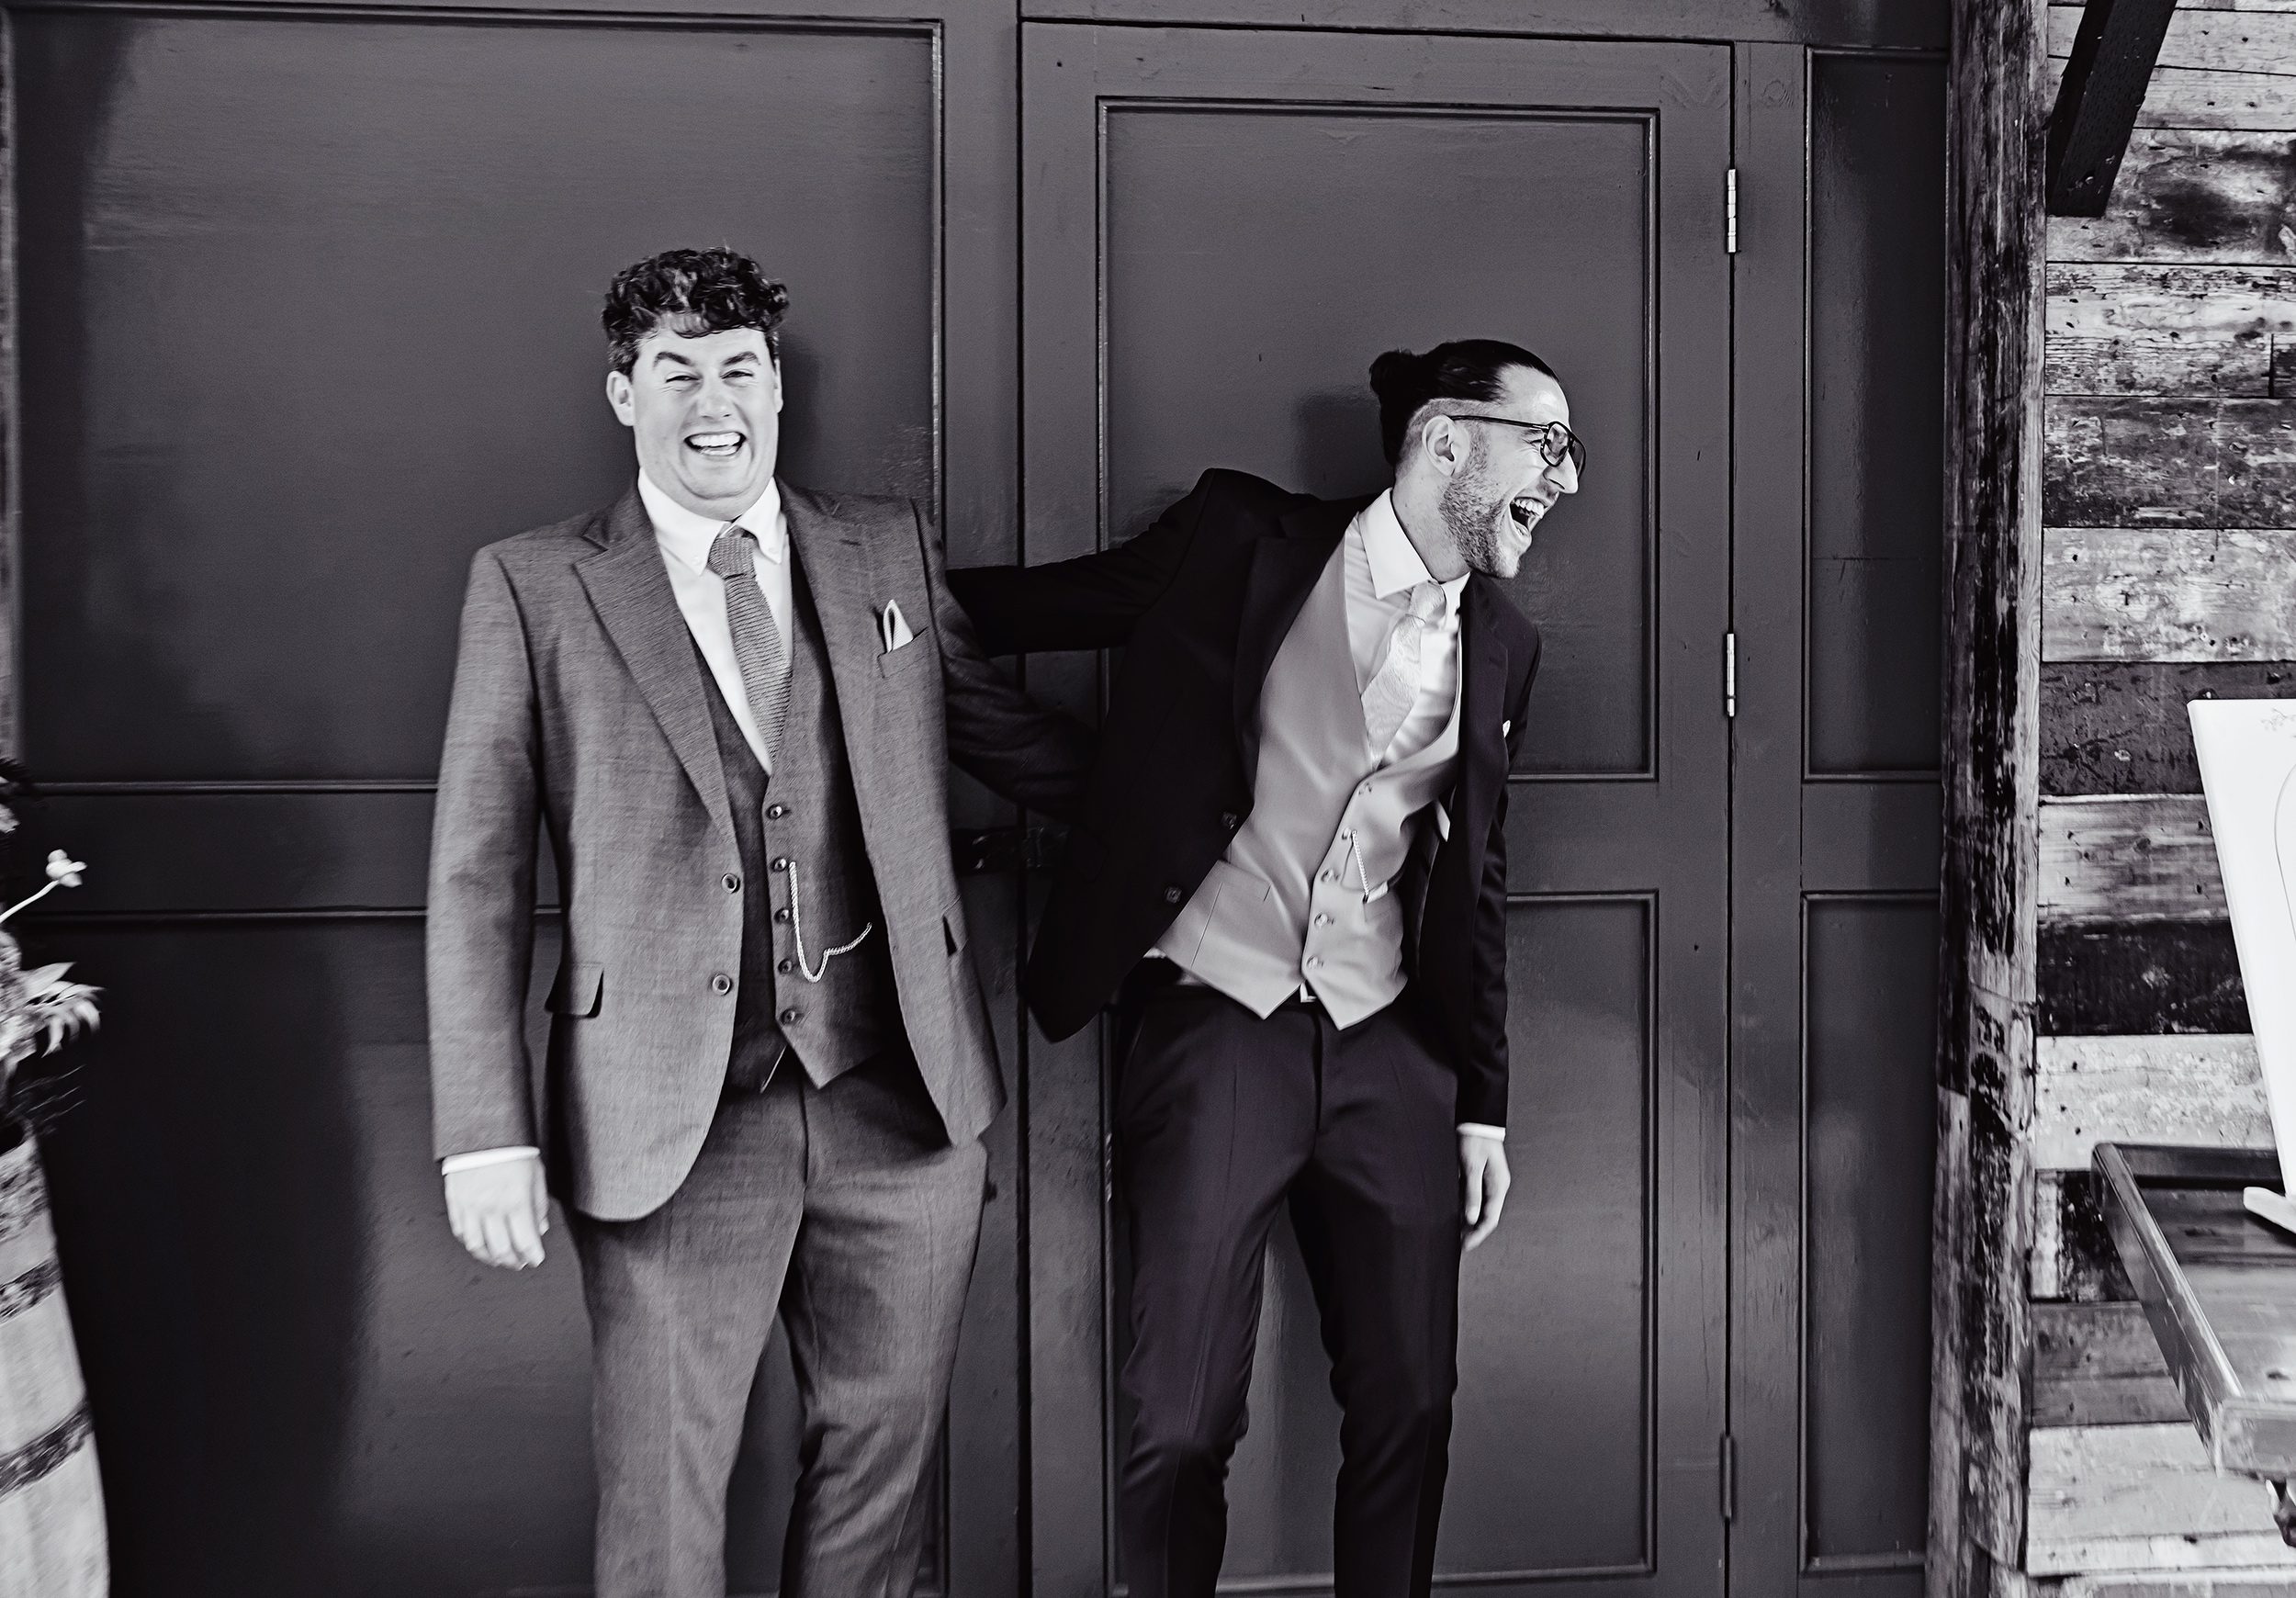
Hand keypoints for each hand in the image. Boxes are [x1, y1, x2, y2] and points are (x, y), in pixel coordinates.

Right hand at [445, 1154, 549, 1269]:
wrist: (482, 1131)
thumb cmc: (512, 1149)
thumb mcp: (536, 1175)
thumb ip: (539, 1205)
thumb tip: (540, 1228)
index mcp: (516, 1201)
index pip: (526, 1241)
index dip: (533, 1255)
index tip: (536, 1259)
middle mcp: (492, 1207)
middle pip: (502, 1249)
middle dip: (514, 1261)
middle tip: (520, 1262)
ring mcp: (471, 1207)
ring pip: (478, 1246)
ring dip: (490, 1258)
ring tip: (500, 1259)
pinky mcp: (456, 1202)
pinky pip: (461, 1232)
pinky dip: (471, 1243)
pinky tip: (480, 1244)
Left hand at [1460, 1132, 1510, 1250]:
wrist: (1476, 1121)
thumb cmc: (1475, 1140)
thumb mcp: (1471, 1167)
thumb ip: (1472, 1193)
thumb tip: (1472, 1218)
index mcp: (1498, 1186)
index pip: (1490, 1219)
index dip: (1478, 1235)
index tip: (1466, 1246)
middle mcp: (1497, 1187)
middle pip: (1486, 1216)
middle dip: (1473, 1231)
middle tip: (1457, 1242)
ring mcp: (1490, 1182)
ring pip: (1480, 1208)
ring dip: (1469, 1220)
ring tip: (1454, 1231)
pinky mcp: (1482, 1177)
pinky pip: (1476, 1198)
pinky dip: (1467, 1207)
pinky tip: (1456, 1213)